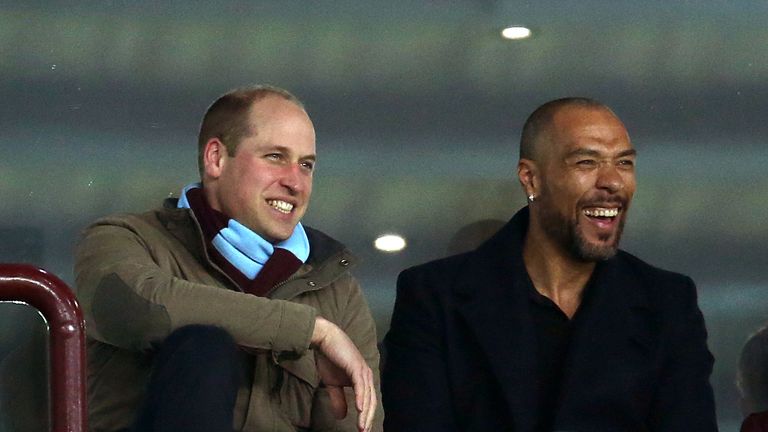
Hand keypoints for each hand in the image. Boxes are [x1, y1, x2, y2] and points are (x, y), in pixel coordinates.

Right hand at [311, 317, 375, 431]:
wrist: (324, 339)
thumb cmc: (329, 359)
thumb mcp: (332, 384)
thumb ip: (338, 399)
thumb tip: (341, 417)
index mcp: (362, 379)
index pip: (368, 401)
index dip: (366, 417)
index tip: (363, 430)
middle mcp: (366, 375)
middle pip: (371, 401)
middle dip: (368, 418)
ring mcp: (363, 370)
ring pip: (367, 396)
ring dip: (365, 413)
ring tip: (362, 427)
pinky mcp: (356, 366)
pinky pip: (360, 385)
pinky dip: (361, 397)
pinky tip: (359, 409)